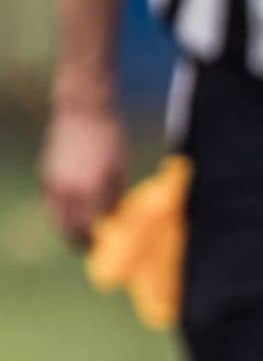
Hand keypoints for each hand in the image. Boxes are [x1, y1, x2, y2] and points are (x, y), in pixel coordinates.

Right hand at [41, 91, 127, 249]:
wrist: (83, 111)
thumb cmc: (111, 139)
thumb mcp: (120, 170)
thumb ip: (115, 197)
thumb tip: (114, 220)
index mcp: (92, 189)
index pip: (92, 228)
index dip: (99, 243)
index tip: (107, 249)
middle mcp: (69, 189)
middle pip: (71, 229)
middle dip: (81, 242)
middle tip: (93, 249)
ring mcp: (54, 182)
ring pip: (57, 219)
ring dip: (69, 230)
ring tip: (82, 236)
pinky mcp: (46, 175)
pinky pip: (51, 203)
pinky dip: (60, 213)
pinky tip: (72, 216)